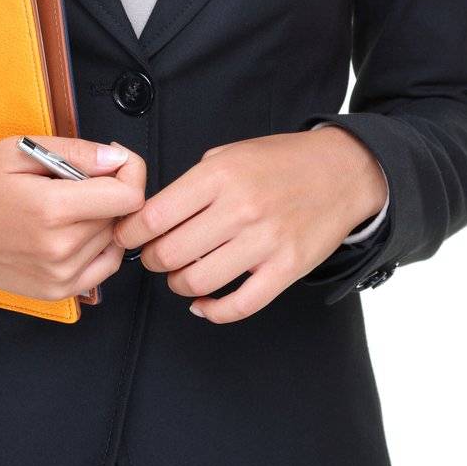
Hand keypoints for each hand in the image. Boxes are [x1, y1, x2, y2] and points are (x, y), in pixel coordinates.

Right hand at [0, 136, 146, 300]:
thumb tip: (117, 158)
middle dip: (110, 191)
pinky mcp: (58, 292)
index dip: (129, 172)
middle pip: (123, 216)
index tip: (113, 162)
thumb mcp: (18, 150)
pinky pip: (106, 265)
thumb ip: (75, 152)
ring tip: (66, 206)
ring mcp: (61, 276)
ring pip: (115, 239)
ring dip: (102, 218)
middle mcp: (61, 249)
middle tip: (75, 180)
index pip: (129, 196)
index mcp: (52, 210)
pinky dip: (100, 245)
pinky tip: (74, 229)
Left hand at [111, 128, 388, 322]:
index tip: (126, 237)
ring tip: (179, 276)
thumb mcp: (229, 154)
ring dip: (178, 284)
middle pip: (171, 252)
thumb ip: (192, 183)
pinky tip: (202, 304)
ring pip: (199, 281)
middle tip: (152, 257)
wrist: (341, 171)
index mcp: (219, 175)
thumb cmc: (281, 162)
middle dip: (151, 260)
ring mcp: (265, 241)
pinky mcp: (286, 268)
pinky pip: (240, 304)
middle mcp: (240, 208)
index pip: (155, 215)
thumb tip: (151, 213)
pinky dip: (213, 312)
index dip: (130, 233)